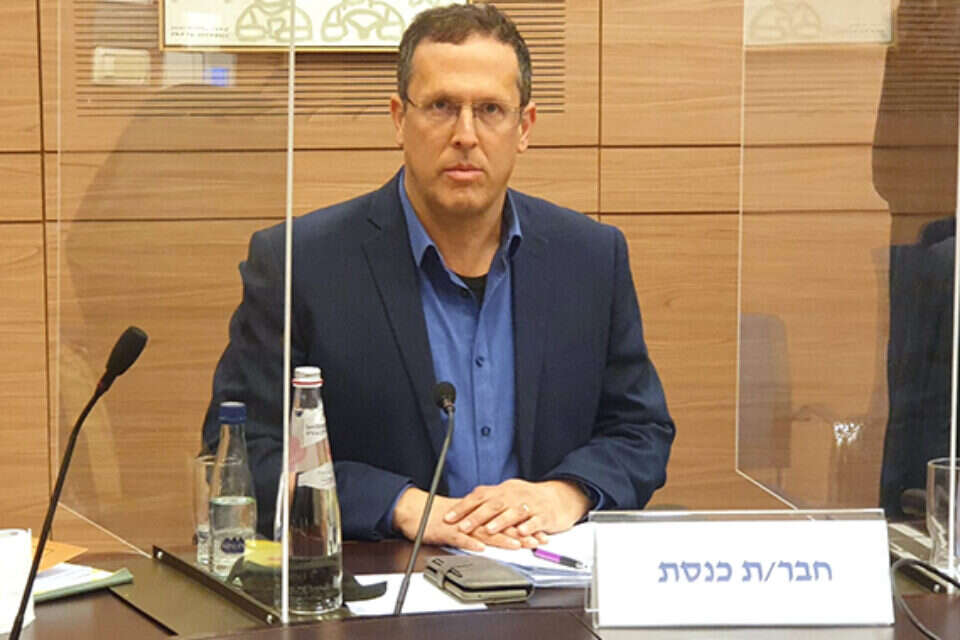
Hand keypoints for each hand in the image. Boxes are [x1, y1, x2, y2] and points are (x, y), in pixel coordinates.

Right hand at [392, 487, 528, 550]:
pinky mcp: (448, 532)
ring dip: (501, 539)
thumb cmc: (445, 517)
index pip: (508, 522)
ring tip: (516, 545)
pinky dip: (470, 543)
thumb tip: (507, 534)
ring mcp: (462, 525)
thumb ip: (488, 526)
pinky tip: (480, 548)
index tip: (542, 535)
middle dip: (521, 534)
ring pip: (485, 532)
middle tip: (538, 541)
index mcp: (482, 516)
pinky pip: (460, 538)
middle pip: (501, 526)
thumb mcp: (471, 521)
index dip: (525, 528)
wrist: (420, 512)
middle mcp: (475, 519)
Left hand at [443, 479, 590, 543]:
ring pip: (514, 512)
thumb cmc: (529, 499)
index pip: (479, 496)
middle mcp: (514, 495)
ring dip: (500, 521)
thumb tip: (464, 506)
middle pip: (494, 504)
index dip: (463, 507)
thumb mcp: (507, 495)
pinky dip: (528, 527)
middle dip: (476, 516)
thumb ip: (487, 500)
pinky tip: (521, 532)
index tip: (448, 518)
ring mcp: (530, 505)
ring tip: (488, 530)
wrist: (560, 497)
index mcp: (503, 490)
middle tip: (463, 526)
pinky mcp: (545, 515)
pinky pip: (536, 521)